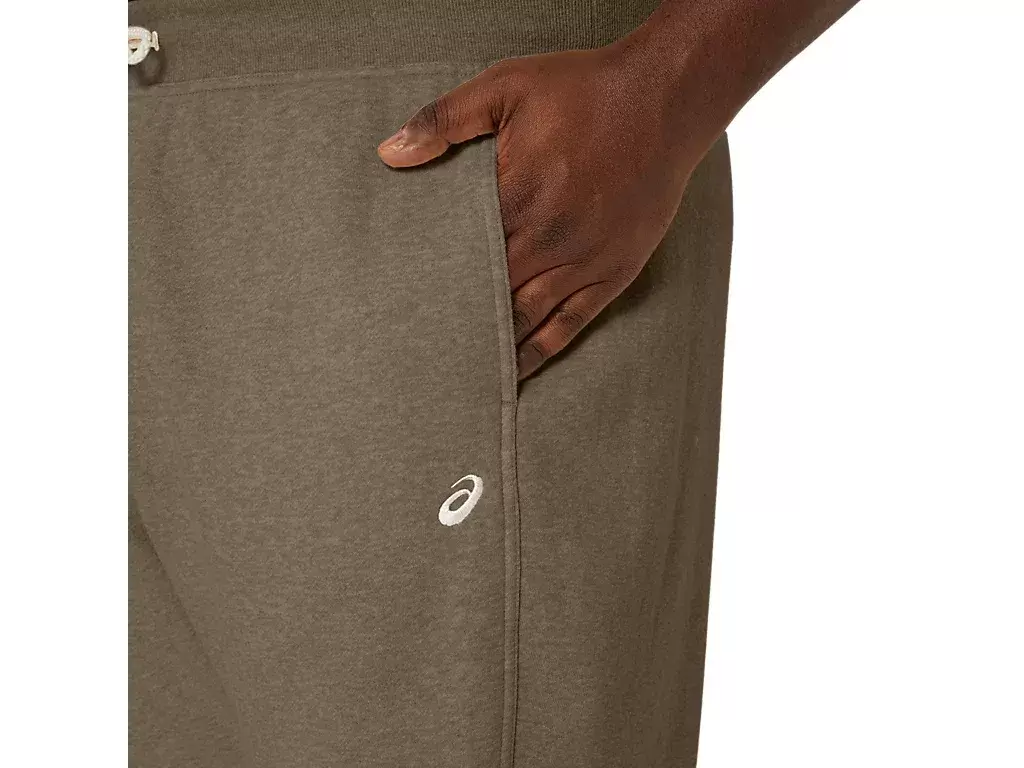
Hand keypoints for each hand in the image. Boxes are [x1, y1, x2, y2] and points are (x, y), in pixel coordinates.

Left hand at [378, 40, 718, 379]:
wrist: (666, 98)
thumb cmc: (584, 90)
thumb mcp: (506, 87)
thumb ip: (445, 120)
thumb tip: (391, 154)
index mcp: (516, 198)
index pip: (459, 259)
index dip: (429, 290)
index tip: (398, 317)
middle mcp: (549, 241)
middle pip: (488, 299)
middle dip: (454, 328)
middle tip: (416, 362)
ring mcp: (584, 262)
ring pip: (526, 321)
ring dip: (492, 350)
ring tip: (457, 380)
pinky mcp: (613, 272)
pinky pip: (571, 324)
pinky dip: (541, 352)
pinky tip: (518, 373)